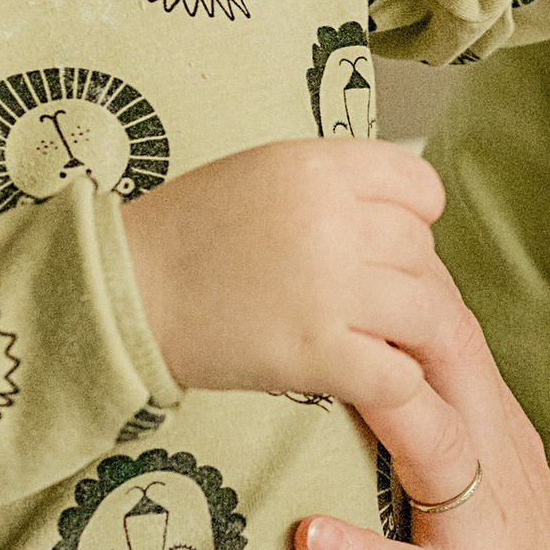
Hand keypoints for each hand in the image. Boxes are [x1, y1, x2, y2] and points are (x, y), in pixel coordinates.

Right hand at [120, 134, 460, 432]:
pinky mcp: (316, 354)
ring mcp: (327, 289)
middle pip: (422, 251)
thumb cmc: (188, 232)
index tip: (390, 241)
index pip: (421, 187)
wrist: (123, 293)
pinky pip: (398, 374)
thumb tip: (407, 214)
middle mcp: (329, 220)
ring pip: (425, 312)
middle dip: (405, 277)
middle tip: (372, 299)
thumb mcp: (263, 172)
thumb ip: (333, 182)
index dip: (415, 218)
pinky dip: (392, 382)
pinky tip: (364, 376)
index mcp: (315, 166)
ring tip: (376, 339)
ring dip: (408, 332)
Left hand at [288, 267, 549, 549]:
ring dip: (376, 400)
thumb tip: (361, 381)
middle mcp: (494, 470)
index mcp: (493, 440)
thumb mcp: (482, 508)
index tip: (319, 228)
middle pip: (444, 360)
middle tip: (301, 251)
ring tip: (302, 358)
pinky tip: (309, 540)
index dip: (388, 273)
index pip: (444, 331)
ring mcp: (483, 539)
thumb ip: (431, 445)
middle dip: (380, 303)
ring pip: (434, 447)